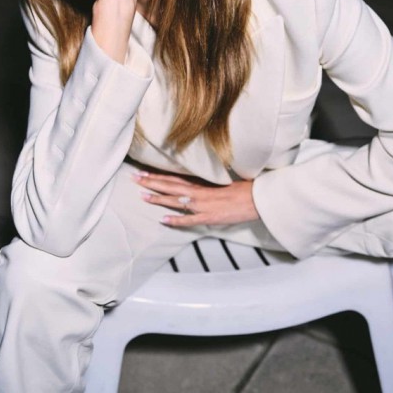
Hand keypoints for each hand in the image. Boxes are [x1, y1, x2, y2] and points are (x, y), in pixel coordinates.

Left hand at [133, 171, 259, 226]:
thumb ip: (206, 185)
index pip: (174, 178)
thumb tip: (194, 183)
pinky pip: (190, 219)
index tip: (143, 173)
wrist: (256, 198)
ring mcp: (203, 205)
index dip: (158, 176)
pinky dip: (177, 220)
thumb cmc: (242, 189)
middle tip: (135, 179)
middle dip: (152, 183)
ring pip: (176, 200)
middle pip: (171, 186)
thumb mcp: (221, 183)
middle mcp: (199, 192)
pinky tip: (164, 220)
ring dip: (159, 198)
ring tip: (143, 196)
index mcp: (202, 184)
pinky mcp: (210, 217)